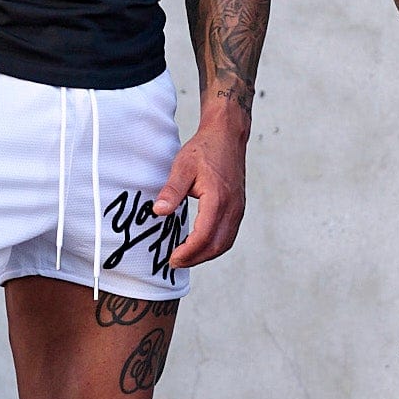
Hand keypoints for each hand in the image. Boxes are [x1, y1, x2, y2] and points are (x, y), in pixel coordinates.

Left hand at [153, 100, 248, 269]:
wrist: (228, 136)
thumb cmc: (205, 149)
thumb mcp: (182, 167)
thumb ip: (171, 191)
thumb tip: (159, 212)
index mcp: (218, 198)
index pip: (204, 236)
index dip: (188, 252)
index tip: (172, 258)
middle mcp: (232, 207)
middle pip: (217, 245)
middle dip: (196, 259)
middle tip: (175, 262)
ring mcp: (238, 208)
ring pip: (225, 243)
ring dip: (206, 254)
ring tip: (186, 257)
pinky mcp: (238, 208)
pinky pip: (229, 234)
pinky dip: (214, 245)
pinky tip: (199, 244)